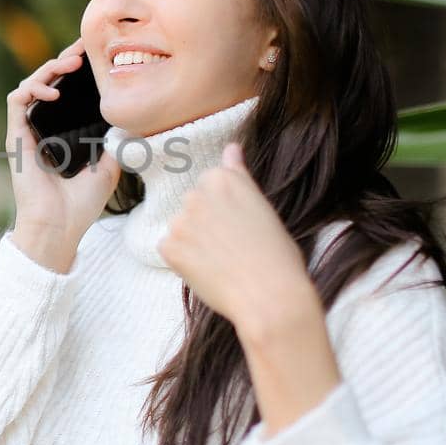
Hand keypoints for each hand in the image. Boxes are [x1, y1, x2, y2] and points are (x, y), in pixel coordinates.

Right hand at [5, 37, 122, 270]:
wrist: (59, 228)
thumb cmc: (81, 205)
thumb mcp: (109, 168)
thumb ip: (116, 143)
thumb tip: (131, 121)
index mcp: (62, 133)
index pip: (67, 92)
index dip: (77, 71)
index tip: (96, 56)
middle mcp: (43, 129)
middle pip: (49, 82)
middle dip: (64, 59)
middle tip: (84, 48)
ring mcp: (28, 132)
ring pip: (30, 85)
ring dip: (49, 68)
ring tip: (71, 63)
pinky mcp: (16, 137)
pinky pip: (17, 101)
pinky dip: (32, 89)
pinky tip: (53, 91)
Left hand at [156, 142, 316, 338]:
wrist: (270, 297)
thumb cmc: (277, 255)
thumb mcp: (262, 206)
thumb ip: (239, 177)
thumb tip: (231, 147)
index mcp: (223, 178)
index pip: (211, 185)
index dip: (227, 210)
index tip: (241, 227)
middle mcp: (197, 193)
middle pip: (194, 204)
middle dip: (206, 222)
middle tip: (233, 247)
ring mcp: (180, 220)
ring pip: (181, 227)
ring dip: (193, 242)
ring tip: (222, 262)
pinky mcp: (169, 246)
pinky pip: (169, 249)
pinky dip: (182, 261)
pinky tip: (207, 271)